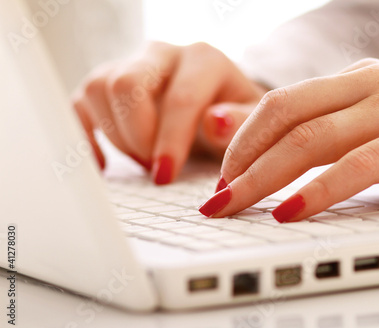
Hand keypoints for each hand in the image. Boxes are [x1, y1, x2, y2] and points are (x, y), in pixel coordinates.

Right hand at [72, 41, 265, 183]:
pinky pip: (80, 102)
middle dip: (138, 136)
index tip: (165, 176)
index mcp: (203, 59)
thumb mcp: (251, 122)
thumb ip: (240, 123)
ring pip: (100, 89)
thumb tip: (214, 122)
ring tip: (143, 160)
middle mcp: (163, 54)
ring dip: (118, 137)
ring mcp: (132, 64)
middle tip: (155, 168)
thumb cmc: (234, 116)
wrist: (215, 103)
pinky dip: (87, 136)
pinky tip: (107, 164)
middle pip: (127, 84)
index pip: (180, 98)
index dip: (170, 141)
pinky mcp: (108, 81)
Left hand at [199, 58, 378, 220]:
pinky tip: (290, 211)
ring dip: (264, 178)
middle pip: (283, 119)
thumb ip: (325, 125)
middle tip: (215, 200)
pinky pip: (357, 166)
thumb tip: (267, 141)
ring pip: (311, 141)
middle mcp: (368, 85)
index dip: (241, 140)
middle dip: (240, 162)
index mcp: (353, 80)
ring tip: (235, 207)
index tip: (221, 178)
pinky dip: (318, 190)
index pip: (278, 104)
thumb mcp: (375, 118)